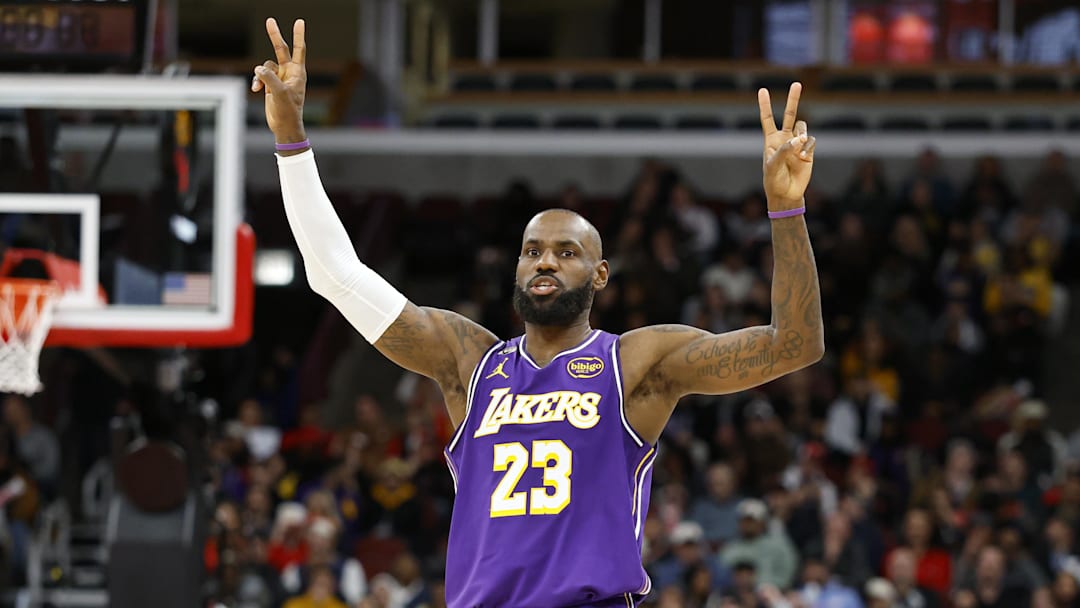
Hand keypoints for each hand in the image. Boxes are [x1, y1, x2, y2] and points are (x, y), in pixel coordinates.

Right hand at [252, 18, 307, 143]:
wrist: (284, 126)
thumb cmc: (288, 111)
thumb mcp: (280, 93)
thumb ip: (270, 78)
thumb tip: (258, 68)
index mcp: (297, 73)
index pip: (299, 50)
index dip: (298, 35)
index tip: (299, 22)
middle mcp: (289, 73)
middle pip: (281, 50)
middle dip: (275, 36)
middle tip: (270, 20)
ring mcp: (279, 78)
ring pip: (266, 66)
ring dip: (260, 74)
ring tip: (259, 86)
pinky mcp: (270, 84)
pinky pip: (260, 75)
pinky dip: (256, 81)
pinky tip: (256, 90)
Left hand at [758, 82, 815, 208]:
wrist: (786, 193)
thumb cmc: (774, 180)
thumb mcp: (773, 166)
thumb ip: (784, 151)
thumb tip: (799, 139)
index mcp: (771, 140)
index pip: (767, 119)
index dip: (765, 105)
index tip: (762, 90)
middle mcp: (784, 138)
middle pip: (789, 114)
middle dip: (793, 99)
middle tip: (796, 83)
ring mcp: (797, 144)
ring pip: (803, 127)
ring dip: (801, 133)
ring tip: (798, 146)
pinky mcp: (808, 151)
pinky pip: (811, 141)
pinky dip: (807, 148)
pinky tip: (802, 158)